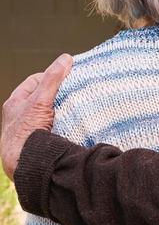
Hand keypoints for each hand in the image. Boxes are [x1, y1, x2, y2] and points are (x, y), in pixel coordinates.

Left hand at [1, 54, 72, 179]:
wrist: (25, 165)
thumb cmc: (24, 134)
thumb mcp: (39, 101)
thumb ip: (53, 79)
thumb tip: (65, 59)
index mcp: (15, 104)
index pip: (34, 81)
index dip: (51, 76)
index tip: (67, 76)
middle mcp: (21, 116)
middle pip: (44, 97)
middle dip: (60, 93)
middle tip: (75, 91)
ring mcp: (32, 129)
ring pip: (50, 113)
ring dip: (64, 110)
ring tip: (77, 107)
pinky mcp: (41, 141)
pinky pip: (56, 127)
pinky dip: (65, 123)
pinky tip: (74, 124)